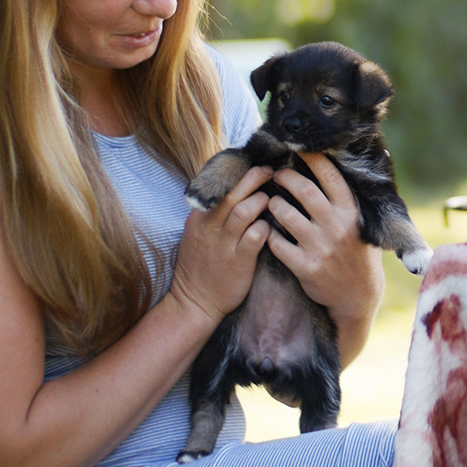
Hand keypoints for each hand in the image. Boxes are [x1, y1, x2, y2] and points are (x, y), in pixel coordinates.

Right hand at [169, 164, 274, 325]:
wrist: (194, 302)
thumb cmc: (202, 265)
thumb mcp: (199, 233)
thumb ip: (214, 213)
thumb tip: (237, 189)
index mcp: (198, 217)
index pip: (218, 185)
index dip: (238, 172)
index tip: (254, 164)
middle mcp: (208, 227)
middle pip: (232, 192)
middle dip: (254, 177)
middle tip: (271, 170)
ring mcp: (222, 244)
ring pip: (244, 210)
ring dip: (262, 201)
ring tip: (272, 199)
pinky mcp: (237, 261)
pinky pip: (256, 236)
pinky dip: (267, 227)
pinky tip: (272, 226)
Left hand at [265, 154, 384, 324]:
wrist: (357, 297)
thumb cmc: (359, 253)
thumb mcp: (367, 223)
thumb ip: (358, 196)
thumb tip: (376, 156)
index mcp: (352, 212)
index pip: (330, 175)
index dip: (312, 157)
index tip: (298, 148)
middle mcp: (337, 227)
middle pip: (303, 190)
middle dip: (285, 177)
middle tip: (276, 174)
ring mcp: (320, 248)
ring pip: (285, 214)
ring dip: (273, 204)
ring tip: (270, 201)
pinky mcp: (305, 268)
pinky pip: (277, 243)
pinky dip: (270, 234)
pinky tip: (269, 230)